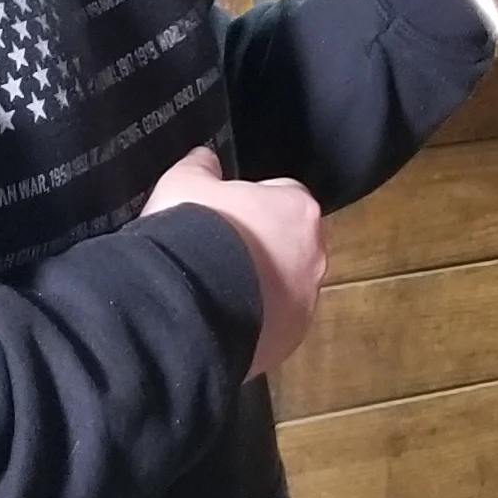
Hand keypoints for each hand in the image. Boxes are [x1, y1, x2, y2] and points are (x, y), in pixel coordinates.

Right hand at [142, 147, 327, 374]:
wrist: (186, 306)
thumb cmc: (194, 234)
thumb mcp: (184, 183)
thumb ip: (200, 166)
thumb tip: (203, 157)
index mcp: (298, 210)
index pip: (285, 196)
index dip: (254, 203)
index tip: (228, 213)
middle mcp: (313, 257)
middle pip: (291, 245)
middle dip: (263, 248)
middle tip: (221, 252)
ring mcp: (304, 303)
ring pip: (285, 288)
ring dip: (259, 287)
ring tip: (216, 289)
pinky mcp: (287, 340)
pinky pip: (273, 325)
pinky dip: (253, 322)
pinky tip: (218, 317)